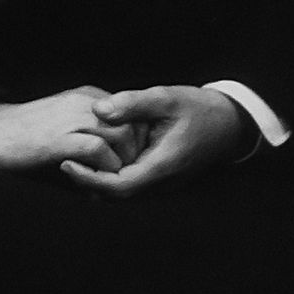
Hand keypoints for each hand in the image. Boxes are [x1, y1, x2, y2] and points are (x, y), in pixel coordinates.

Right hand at [0, 88, 146, 173]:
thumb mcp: (64, 121)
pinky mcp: (62, 138)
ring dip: (122, 164)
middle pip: (133, 124)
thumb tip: (113, 158)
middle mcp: (86, 103)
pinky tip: (94, 183)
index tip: (128, 162)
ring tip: (111, 182)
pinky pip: (100, 152)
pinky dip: (104, 171)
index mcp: (88, 97)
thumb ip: (89, 131)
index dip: (135, 141)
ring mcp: (74, 118)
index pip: (132, 114)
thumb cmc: (26, 133)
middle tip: (124, 176)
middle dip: (134, 154)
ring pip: (123, 136)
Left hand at [60, 86, 249, 197]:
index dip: (89, 179)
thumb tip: (98, 109)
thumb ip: (133, 103)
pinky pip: (131, 183)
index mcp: (162, 166)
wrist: (231, 122)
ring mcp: (162, 183)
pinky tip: (96, 155)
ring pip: (123, 191)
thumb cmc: (200, 108)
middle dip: (87, 181)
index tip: (66, 163)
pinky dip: (110, 174)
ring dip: (97, 179)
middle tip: (62, 160)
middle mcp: (162, 182)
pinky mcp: (161, 177)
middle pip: (116, 194)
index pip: (119, 186)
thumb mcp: (167, 98)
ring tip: (72, 158)